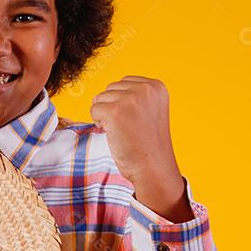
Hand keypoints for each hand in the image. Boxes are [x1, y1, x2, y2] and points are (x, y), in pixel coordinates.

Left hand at [90, 75, 193, 222]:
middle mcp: (146, 89)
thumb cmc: (148, 144)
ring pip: (100, 98)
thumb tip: (105, 92)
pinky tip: (114, 134)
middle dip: (112, 107)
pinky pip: (94, 110)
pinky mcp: (115, 112)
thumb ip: (135, 96)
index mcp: (156, 86)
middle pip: (111, 88)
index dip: (123, 103)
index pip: (124, 82)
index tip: (135, 120)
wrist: (153, 168)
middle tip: (128, 128)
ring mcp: (130, 99)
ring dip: (105, 116)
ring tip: (122, 131)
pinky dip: (99, 123)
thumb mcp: (149, 110)